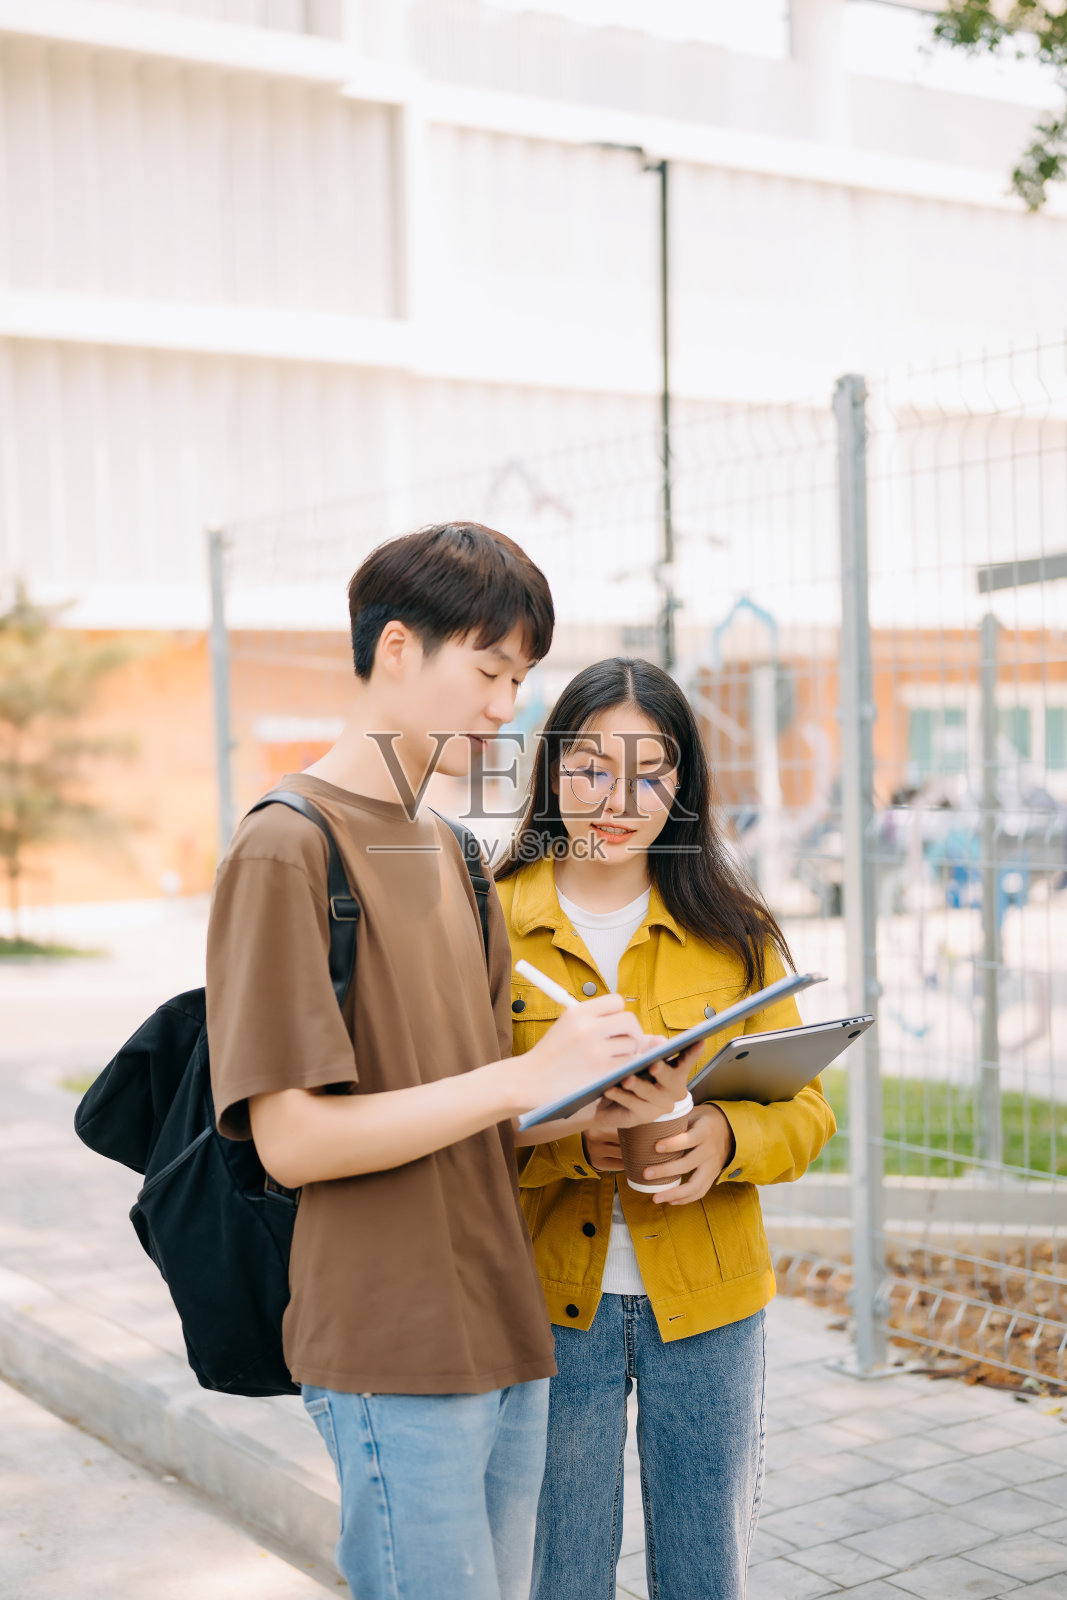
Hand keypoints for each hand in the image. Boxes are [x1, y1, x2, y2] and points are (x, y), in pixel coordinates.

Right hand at [511, 995, 660, 1116]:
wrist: (529, 1081)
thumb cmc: (550, 1055)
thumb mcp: (566, 1025)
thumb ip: (594, 1019)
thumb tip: (625, 1017)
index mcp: (577, 1013)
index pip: (616, 1001)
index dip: (619, 1013)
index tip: (615, 1024)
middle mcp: (587, 1028)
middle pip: (630, 1021)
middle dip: (633, 1032)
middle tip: (627, 1041)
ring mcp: (595, 1051)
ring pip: (632, 1045)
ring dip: (627, 1052)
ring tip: (611, 1059)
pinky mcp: (601, 1072)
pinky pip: (627, 1064)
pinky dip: (623, 1068)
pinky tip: (610, 1071)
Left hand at [583, 1040, 704, 1171]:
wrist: (607, 1093)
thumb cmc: (629, 1067)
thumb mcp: (638, 1051)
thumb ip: (650, 1046)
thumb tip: (659, 1041)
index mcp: (675, 1070)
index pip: (686, 1060)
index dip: (693, 1052)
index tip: (699, 1041)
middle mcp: (673, 1089)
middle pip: (672, 1080)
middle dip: (663, 1071)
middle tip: (654, 1064)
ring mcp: (661, 1105)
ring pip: (652, 1094)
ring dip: (639, 1085)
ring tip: (626, 1078)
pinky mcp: (645, 1117)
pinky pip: (634, 1105)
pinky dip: (622, 1096)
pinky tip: (611, 1089)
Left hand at [642, 1102, 734, 1204]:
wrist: (729, 1129)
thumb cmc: (702, 1120)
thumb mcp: (692, 1114)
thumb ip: (675, 1121)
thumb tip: (646, 1127)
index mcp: (705, 1131)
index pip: (689, 1139)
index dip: (673, 1144)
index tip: (655, 1146)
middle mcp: (710, 1150)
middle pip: (688, 1164)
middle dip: (666, 1171)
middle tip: (646, 1174)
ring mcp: (713, 1165)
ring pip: (696, 1184)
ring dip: (674, 1193)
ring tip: (655, 1198)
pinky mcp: (713, 1176)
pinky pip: (700, 1191)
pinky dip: (685, 1199)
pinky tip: (670, 1201)